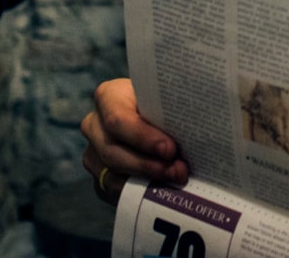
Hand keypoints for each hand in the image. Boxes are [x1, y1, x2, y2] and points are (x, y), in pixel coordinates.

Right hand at [81, 77, 186, 202]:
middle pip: (113, 152)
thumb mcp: (163, 97)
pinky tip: (161, 190)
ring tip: (174, 180)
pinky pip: (113, 190)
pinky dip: (138, 191)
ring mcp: (93, 152)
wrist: (149, 112)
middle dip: (147, 165)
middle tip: (178, 171)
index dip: (143, 138)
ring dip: (145, 181)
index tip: (170, 149)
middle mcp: (94, 125)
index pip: (118, 120)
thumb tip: (195, 126)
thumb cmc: (160, 101)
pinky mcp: (99, 175)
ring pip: (112, 174)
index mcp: (108, 97)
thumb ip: (170, 108)